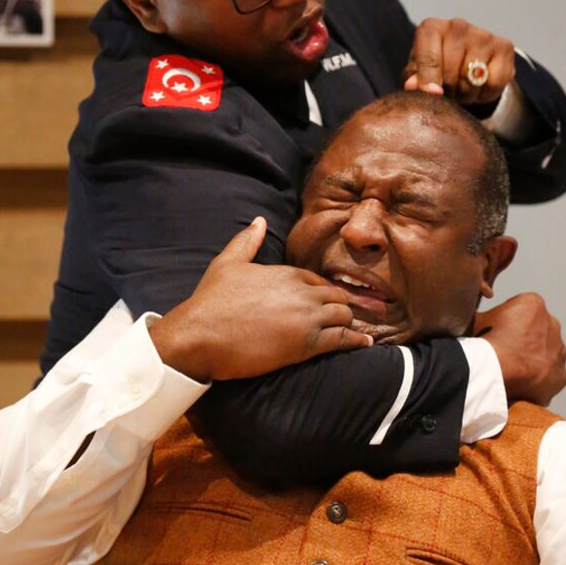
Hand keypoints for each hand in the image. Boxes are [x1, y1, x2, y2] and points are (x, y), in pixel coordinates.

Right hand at [149, 218, 371, 381]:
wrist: (200, 334)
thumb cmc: (210, 301)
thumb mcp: (227, 263)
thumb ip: (246, 241)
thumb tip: (258, 220)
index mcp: (285, 273)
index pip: (317, 279)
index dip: (321, 291)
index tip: (323, 301)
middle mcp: (301, 291)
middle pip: (337, 295)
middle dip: (341, 305)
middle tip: (343, 318)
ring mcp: (306, 318)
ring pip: (344, 315)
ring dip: (348, 323)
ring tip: (353, 332)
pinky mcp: (306, 344)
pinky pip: (342, 340)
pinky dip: (356, 341)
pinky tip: (364, 344)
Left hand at [403, 17, 514, 104]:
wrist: (466, 59)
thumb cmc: (435, 67)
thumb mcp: (417, 72)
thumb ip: (412, 79)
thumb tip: (413, 86)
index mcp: (431, 29)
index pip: (429, 57)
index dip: (429, 80)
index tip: (432, 95)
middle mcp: (457, 26)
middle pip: (450, 74)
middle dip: (447, 92)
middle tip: (446, 92)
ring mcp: (483, 34)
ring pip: (472, 81)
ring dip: (465, 95)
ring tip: (461, 88)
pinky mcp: (504, 46)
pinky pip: (494, 84)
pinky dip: (486, 94)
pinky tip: (478, 85)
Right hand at [474, 293, 565, 405]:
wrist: (493, 370)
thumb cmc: (484, 341)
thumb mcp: (477, 318)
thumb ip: (485, 316)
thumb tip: (480, 321)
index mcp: (533, 303)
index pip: (519, 310)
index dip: (504, 323)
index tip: (494, 334)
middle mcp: (553, 324)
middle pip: (536, 332)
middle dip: (523, 341)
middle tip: (503, 354)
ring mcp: (559, 351)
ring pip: (545, 355)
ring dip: (532, 361)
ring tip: (510, 372)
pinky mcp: (560, 376)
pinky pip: (549, 378)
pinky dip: (537, 382)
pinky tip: (519, 385)